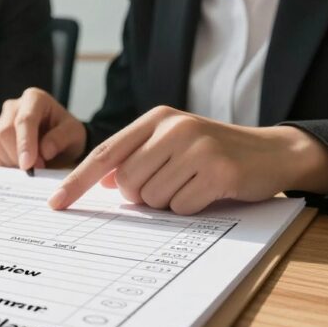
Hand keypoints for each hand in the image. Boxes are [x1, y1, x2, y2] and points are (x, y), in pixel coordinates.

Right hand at [0, 88, 86, 170]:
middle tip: (35, 171)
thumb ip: (61, 139)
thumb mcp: (74, 135)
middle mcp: (13, 106)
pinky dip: (2, 163)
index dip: (24, 143)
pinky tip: (17, 166)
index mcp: (34, 99)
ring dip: (10, 161)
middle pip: (5, 131)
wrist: (57, 141)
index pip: (25, 120)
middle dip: (18, 155)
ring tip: (30, 167)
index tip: (28, 165)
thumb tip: (44, 151)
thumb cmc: (66, 135)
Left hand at [48, 106, 327, 214]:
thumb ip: (137, 156)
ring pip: (153, 198)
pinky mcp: (218, 172)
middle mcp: (173, 128)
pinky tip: (209, 190)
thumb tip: (105, 181)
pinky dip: (191, 207)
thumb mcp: (173, 142)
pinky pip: (182, 207)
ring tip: (193, 184)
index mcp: (156, 119)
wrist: (271, 153)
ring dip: (169, 201)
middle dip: (142, 195)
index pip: (105, 153)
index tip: (56, 203)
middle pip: (128, 183)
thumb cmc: (213, 151)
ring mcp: (196, 148)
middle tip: (170, 185)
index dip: (77, 181)